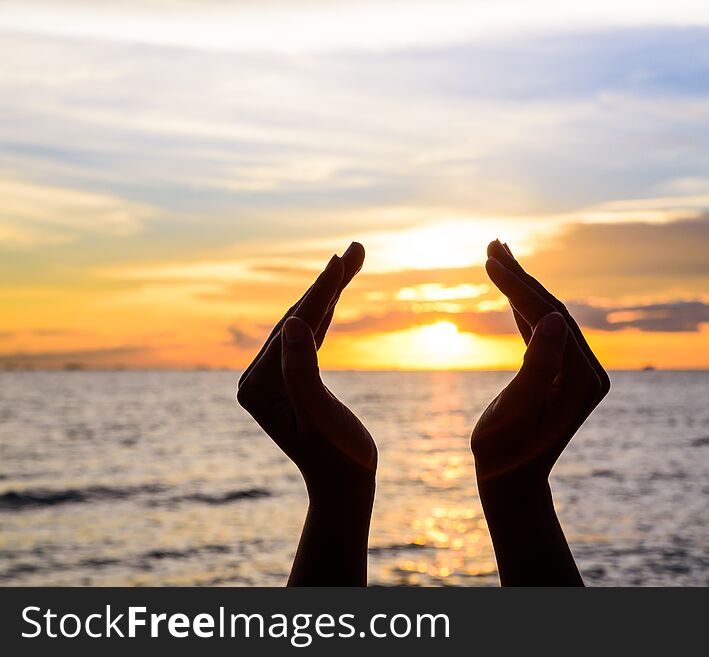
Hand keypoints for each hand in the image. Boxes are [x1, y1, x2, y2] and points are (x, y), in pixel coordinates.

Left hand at [237, 242, 376, 584]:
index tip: (342, 259)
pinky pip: (309, 338)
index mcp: (257, 386)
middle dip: (328, 284)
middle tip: (356, 248)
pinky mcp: (290, 379)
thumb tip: (293, 321)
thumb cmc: (338, 456)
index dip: (321, 293)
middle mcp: (257, 378)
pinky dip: (325, 313)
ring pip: (304, 324)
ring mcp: (272, 378)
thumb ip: (303, 368)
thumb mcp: (321, 415)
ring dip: (329, 293)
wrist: (345, 486)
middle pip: (296, 320)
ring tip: (352, 258)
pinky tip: (336, 293)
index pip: (293, 329)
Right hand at [471, 240, 609, 585]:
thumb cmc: (506, 453)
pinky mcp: (563, 374)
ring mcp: (578, 372)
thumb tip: (553, 316)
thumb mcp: (516, 411)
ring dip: (522, 287)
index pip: (550, 318)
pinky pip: (543, 334)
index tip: (489, 260)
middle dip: (521, 277)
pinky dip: (524, 310)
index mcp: (584, 378)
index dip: (518, 287)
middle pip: (553, 310)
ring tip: (497, 255)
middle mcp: (589, 370)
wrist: (512, 483)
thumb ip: (538, 365)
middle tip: (493, 244)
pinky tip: (510, 291)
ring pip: (548, 317)